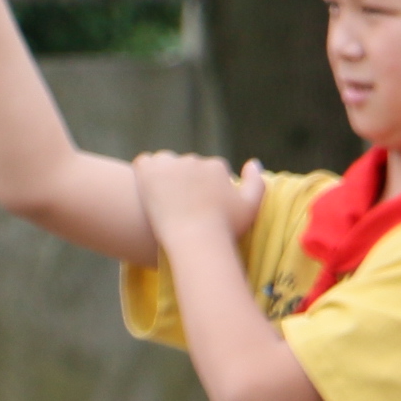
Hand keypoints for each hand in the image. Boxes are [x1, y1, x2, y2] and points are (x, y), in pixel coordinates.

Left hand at [130, 152, 266, 251]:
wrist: (195, 240)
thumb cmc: (225, 228)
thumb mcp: (251, 207)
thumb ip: (256, 182)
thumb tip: (253, 162)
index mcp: (216, 166)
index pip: (208, 169)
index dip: (204, 186)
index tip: (199, 205)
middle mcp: (194, 160)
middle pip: (186, 165)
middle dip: (184, 180)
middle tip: (180, 205)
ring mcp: (170, 165)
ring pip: (165, 162)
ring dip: (164, 174)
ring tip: (162, 196)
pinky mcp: (149, 172)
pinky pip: (144, 162)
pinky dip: (144, 171)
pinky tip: (146, 188)